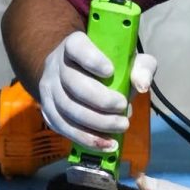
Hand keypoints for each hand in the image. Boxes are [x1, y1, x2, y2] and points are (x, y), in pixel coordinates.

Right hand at [38, 31, 156, 149]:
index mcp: (74, 45)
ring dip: (97, 123)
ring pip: (67, 108)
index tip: (110, 71)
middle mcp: (57, 65)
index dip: (91, 59)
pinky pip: (62, 127)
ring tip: (121, 127)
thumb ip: (142, 67)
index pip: (76, 47)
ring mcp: (49, 88)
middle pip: (73, 84)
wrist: (81, 77)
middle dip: (101, 101)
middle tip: (123, 109)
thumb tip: (142, 86)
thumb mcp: (130, 61)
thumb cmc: (110, 68)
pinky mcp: (48, 110)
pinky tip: (107, 144)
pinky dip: (86, 139)